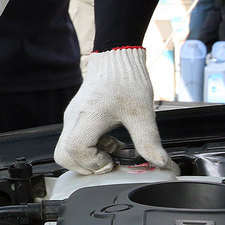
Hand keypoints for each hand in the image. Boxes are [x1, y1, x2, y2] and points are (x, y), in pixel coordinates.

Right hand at [55, 48, 169, 173]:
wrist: (116, 58)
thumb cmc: (126, 80)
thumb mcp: (141, 113)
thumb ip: (148, 141)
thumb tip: (160, 163)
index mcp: (87, 118)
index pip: (75, 151)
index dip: (93, 162)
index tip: (112, 160)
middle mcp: (73, 119)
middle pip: (63, 155)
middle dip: (86, 166)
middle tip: (108, 161)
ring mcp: (72, 118)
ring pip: (66, 149)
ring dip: (87, 157)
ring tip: (111, 149)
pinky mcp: (76, 117)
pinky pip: (73, 140)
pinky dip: (88, 148)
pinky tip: (109, 140)